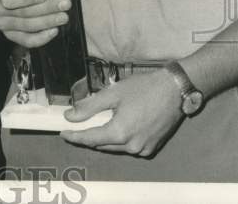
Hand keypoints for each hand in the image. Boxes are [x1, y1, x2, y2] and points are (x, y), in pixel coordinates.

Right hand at [0, 0, 84, 47]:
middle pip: (23, 12)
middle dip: (46, 9)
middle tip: (65, 4)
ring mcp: (3, 24)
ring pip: (27, 26)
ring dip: (48, 21)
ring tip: (64, 16)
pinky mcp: (11, 36)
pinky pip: (27, 40)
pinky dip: (41, 37)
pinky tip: (54, 30)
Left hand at [61, 69, 183, 156]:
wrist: (174, 91)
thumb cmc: (143, 88)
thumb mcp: (112, 93)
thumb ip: (89, 107)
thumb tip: (70, 117)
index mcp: (120, 133)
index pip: (90, 139)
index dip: (75, 136)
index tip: (63, 133)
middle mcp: (132, 146)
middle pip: (102, 145)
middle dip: (88, 137)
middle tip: (77, 127)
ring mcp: (143, 149)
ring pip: (115, 148)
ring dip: (104, 139)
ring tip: (96, 125)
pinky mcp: (152, 148)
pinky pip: (129, 147)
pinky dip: (119, 140)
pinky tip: (117, 127)